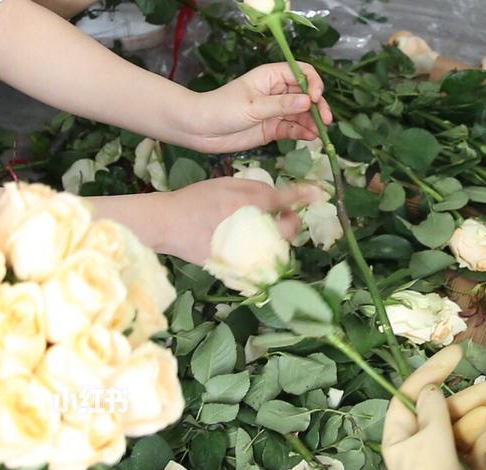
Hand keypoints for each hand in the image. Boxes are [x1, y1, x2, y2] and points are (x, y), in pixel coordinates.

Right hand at [155, 177, 321, 264]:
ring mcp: (244, 254)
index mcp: (252, 206)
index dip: (304, 196)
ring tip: (258, 231)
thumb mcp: (229, 185)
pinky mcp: (233, 268)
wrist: (167, 225)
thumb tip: (283, 199)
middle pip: (288, 232)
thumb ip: (259, 190)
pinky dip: (257, 255)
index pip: (287, 202)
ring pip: (273, 249)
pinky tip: (246, 246)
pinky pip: (256, 264)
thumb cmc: (197, 200)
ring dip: (273, 239)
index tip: (318, 194)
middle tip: (282, 217)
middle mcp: (253, 232)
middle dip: (290, 223)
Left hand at [184, 63, 333, 153]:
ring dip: (311, 122)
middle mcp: (277, 92)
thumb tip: (308, 101)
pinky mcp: (271, 129)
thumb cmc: (223, 109)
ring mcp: (275, 111)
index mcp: (272, 76)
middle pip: (306, 95)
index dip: (313, 83)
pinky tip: (310, 137)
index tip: (316, 98)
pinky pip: (291, 129)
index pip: (302, 73)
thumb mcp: (253, 106)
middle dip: (318, 107)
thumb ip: (281, 104)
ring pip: (301, 114)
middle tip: (326, 121)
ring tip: (319, 133)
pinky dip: (301, 133)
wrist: (201, 130)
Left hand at [383, 346, 485, 469]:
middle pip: (446, 407)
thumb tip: (431, 388)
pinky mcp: (463, 464)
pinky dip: (485, 436)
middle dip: (471, 397)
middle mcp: (420, 438)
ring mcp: (443, 451)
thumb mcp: (430, 438)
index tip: (456, 353)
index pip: (413, 392)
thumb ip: (433, 409)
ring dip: (480, 415)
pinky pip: (476, 440)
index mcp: (401, 430)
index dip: (433, 370)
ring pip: (465, 422)